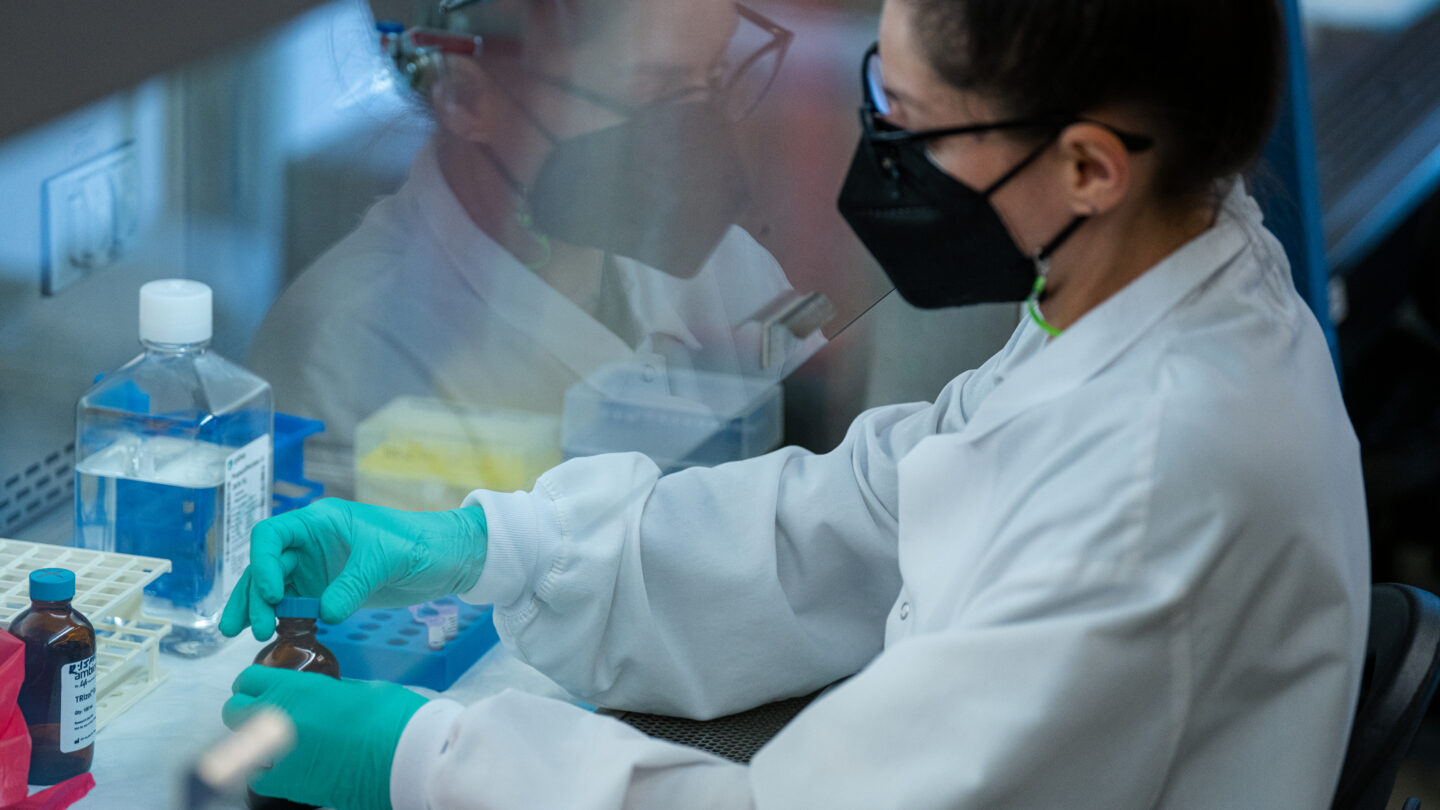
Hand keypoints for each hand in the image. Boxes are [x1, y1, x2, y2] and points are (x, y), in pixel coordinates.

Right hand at [219, 498, 487, 639]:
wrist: (448, 558)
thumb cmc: (418, 544)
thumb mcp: (385, 560)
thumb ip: (353, 585)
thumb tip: (325, 614)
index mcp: (320, 522)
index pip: (272, 536)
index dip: (262, 563)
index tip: (272, 594)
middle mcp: (311, 544)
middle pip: (267, 566)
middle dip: (253, 595)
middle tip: (250, 628)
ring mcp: (318, 569)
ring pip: (275, 588)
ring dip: (259, 609)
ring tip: (245, 635)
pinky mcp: (328, 591)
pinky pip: (296, 605)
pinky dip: (282, 620)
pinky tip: (273, 637)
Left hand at [222, 666, 426, 809]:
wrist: (407, 758)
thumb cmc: (393, 717)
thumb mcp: (360, 690)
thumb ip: (330, 692)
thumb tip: (322, 698)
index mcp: (298, 688)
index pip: (249, 680)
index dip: (253, 683)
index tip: (261, 687)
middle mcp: (279, 719)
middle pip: (234, 711)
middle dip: (245, 711)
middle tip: (263, 713)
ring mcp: (280, 755)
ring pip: (239, 746)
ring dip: (251, 741)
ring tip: (273, 743)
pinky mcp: (289, 785)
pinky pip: (259, 777)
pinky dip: (266, 772)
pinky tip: (283, 768)